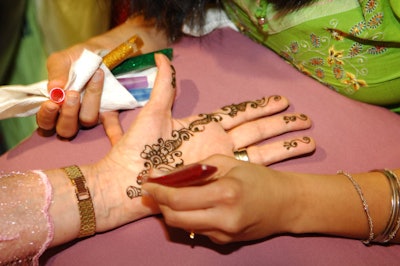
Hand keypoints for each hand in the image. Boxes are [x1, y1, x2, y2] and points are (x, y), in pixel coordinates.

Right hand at [36, 16, 169, 143]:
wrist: (103, 51)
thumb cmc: (77, 58)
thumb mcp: (63, 59)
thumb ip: (56, 71)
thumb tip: (55, 89)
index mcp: (55, 106)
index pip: (46, 122)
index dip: (47, 116)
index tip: (52, 103)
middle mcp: (72, 115)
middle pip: (66, 129)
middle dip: (68, 114)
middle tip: (73, 95)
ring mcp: (91, 114)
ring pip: (87, 120)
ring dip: (90, 101)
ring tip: (96, 76)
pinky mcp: (109, 112)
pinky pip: (112, 126)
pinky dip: (114, 132)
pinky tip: (117, 138)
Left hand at [91, 53, 314, 230]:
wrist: (127, 183)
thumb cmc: (136, 150)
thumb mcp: (152, 115)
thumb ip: (163, 87)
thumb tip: (161, 57)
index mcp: (203, 127)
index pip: (239, 113)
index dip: (260, 107)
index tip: (282, 101)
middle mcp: (217, 144)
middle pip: (257, 130)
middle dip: (281, 124)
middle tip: (306, 119)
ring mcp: (221, 163)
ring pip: (260, 149)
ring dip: (285, 144)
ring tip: (310, 139)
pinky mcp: (220, 181)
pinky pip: (250, 170)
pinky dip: (273, 164)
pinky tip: (291, 162)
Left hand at [142, 155, 297, 243]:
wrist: (285, 204)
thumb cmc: (258, 178)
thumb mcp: (227, 163)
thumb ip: (196, 169)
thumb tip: (167, 175)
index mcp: (225, 194)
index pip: (179, 198)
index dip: (159, 192)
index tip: (147, 183)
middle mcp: (223, 219)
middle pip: (175, 218)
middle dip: (160, 204)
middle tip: (154, 190)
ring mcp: (224, 234)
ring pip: (183, 226)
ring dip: (171, 210)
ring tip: (169, 194)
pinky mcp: (224, 241)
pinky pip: (197, 229)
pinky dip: (187, 216)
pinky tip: (190, 203)